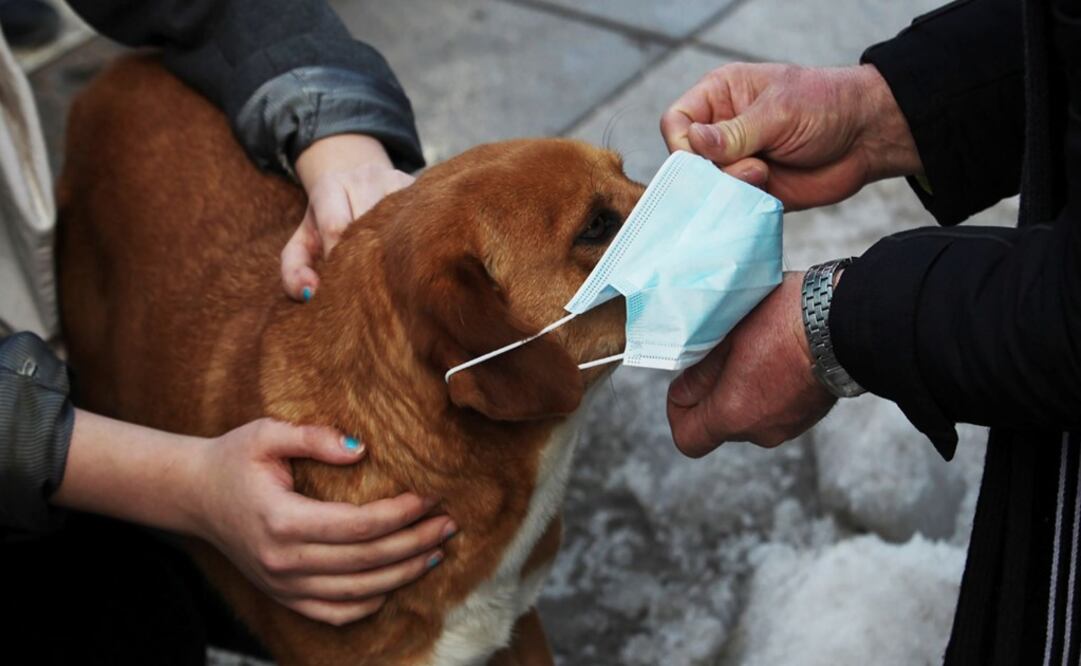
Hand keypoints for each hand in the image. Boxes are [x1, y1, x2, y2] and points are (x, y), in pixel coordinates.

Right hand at [190, 419, 454, 625]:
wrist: (193, 495)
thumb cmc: (234, 459)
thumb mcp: (267, 434)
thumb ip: (314, 437)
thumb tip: (362, 449)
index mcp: (282, 521)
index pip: (359, 526)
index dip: (401, 514)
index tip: (431, 496)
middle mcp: (283, 562)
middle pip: (366, 562)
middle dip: (415, 543)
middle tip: (449, 524)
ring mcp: (282, 585)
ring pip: (358, 591)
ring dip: (403, 574)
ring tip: (436, 550)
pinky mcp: (283, 596)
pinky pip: (335, 612)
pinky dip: (370, 602)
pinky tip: (396, 582)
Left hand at [282, 134, 414, 300]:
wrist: (355, 184)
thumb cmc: (327, 223)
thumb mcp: (303, 243)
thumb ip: (293, 271)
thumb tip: (310, 293)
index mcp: (329, 186)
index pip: (336, 227)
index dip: (341, 262)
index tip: (344, 283)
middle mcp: (364, 176)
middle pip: (370, 226)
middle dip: (367, 260)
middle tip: (367, 283)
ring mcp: (395, 178)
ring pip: (398, 225)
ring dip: (393, 254)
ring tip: (386, 271)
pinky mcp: (418, 186)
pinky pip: (418, 221)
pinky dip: (412, 244)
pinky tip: (405, 257)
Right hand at [660, 63, 921, 209]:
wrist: (867, 138)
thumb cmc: (825, 107)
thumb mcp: (778, 112)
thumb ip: (734, 132)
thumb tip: (693, 142)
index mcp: (720, 96)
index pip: (676, 121)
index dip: (683, 143)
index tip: (705, 156)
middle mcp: (721, 129)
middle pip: (686, 160)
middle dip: (711, 170)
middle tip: (750, 167)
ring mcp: (735, 161)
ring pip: (706, 187)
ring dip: (730, 187)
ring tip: (765, 174)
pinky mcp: (750, 189)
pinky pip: (729, 205)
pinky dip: (741, 204)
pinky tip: (766, 192)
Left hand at [666, 273, 835, 456]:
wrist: (849, 322)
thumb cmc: (783, 321)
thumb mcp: (726, 336)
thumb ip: (699, 371)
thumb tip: (685, 389)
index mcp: (733, 415)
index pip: (687, 439)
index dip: (679, 409)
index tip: (689, 379)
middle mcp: (760, 432)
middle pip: (719, 423)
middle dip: (715, 391)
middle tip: (725, 351)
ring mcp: (788, 427)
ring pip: (749, 413)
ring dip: (744, 387)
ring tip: (757, 348)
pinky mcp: (809, 415)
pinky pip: (775, 407)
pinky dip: (770, 387)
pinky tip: (780, 355)